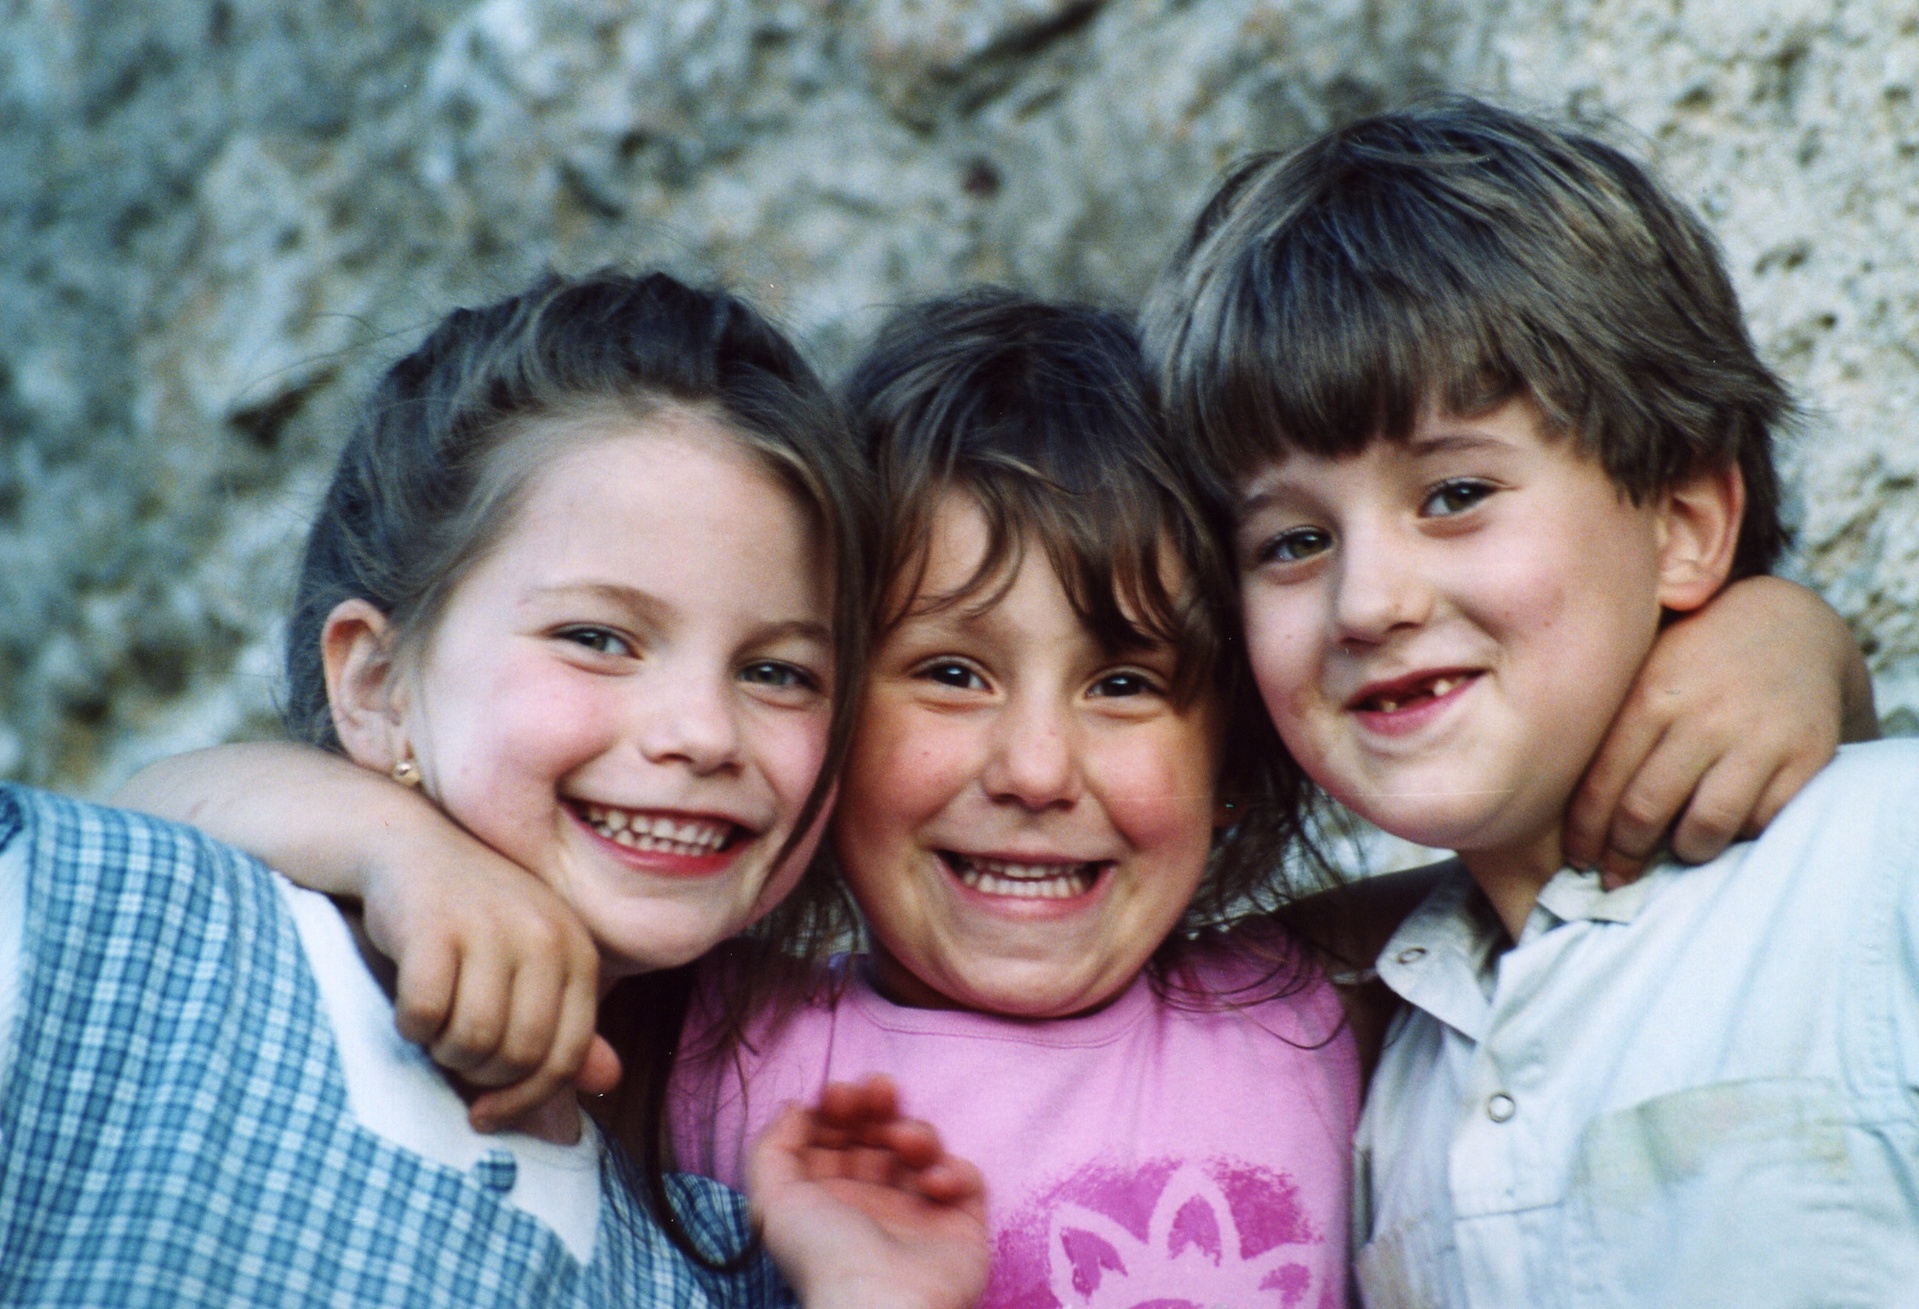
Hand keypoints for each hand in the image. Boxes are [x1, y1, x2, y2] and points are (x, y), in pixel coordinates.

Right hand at [356, 809, 621, 1130]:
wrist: (410, 846)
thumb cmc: (475, 921)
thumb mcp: (531, 967)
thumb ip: (565, 1023)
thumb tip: (610, 1080)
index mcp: (579, 951)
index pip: (567, 1056)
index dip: (525, 1100)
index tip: (485, 1114)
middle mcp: (545, 935)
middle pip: (518, 1055)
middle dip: (478, 1074)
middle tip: (452, 1053)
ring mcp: (492, 927)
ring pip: (471, 1041)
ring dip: (442, 1051)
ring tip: (434, 1025)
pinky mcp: (434, 925)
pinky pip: (424, 1014)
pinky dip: (410, 1025)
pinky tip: (410, 1005)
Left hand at [749, 1076, 988, 1308]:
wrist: (879, 1305)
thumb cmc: (823, 1256)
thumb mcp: (773, 1200)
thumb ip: (772, 1146)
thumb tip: (796, 1107)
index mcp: (827, 1197)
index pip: (835, 1136)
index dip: (837, 1108)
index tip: (838, 1094)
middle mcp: (871, 1202)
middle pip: (879, 1133)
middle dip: (877, 1103)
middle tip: (878, 1090)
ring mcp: (917, 1211)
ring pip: (923, 1147)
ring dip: (915, 1131)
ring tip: (903, 1141)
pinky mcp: (959, 1222)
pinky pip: (967, 1179)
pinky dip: (954, 1171)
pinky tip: (932, 1184)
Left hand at [1564, 575, 1874, 886]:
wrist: (1788, 624)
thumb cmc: (1691, 658)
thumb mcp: (1641, 668)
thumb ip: (1603, 722)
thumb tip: (1545, 795)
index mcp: (1649, 694)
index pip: (1600, 784)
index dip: (1584, 834)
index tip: (1578, 859)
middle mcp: (1702, 716)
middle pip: (1645, 812)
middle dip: (1623, 855)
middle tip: (1616, 874)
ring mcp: (1759, 735)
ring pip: (1706, 827)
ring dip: (1683, 853)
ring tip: (1673, 852)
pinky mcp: (1808, 754)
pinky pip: (1763, 821)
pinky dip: (1739, 836)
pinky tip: (1723, 829)